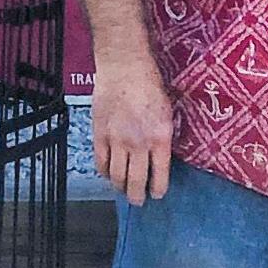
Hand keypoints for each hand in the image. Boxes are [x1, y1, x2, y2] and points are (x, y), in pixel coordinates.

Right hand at [92, 42, 173, 206]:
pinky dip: (105, 172)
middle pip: (136, 182)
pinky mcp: (100, 134)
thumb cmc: (149, 83)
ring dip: (121, 187)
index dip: (158, 190)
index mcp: (160, 138)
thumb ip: (163, 136)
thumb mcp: (168, 111)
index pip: (160, 176)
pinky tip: (109, 173)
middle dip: (138, 196)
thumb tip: (160, 157)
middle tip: (138, 201)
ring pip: (117, 176)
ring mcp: (117, 140)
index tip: (156, 194)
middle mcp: (139, 143)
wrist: (124, 66)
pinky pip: (101, 163)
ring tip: (123, 189)